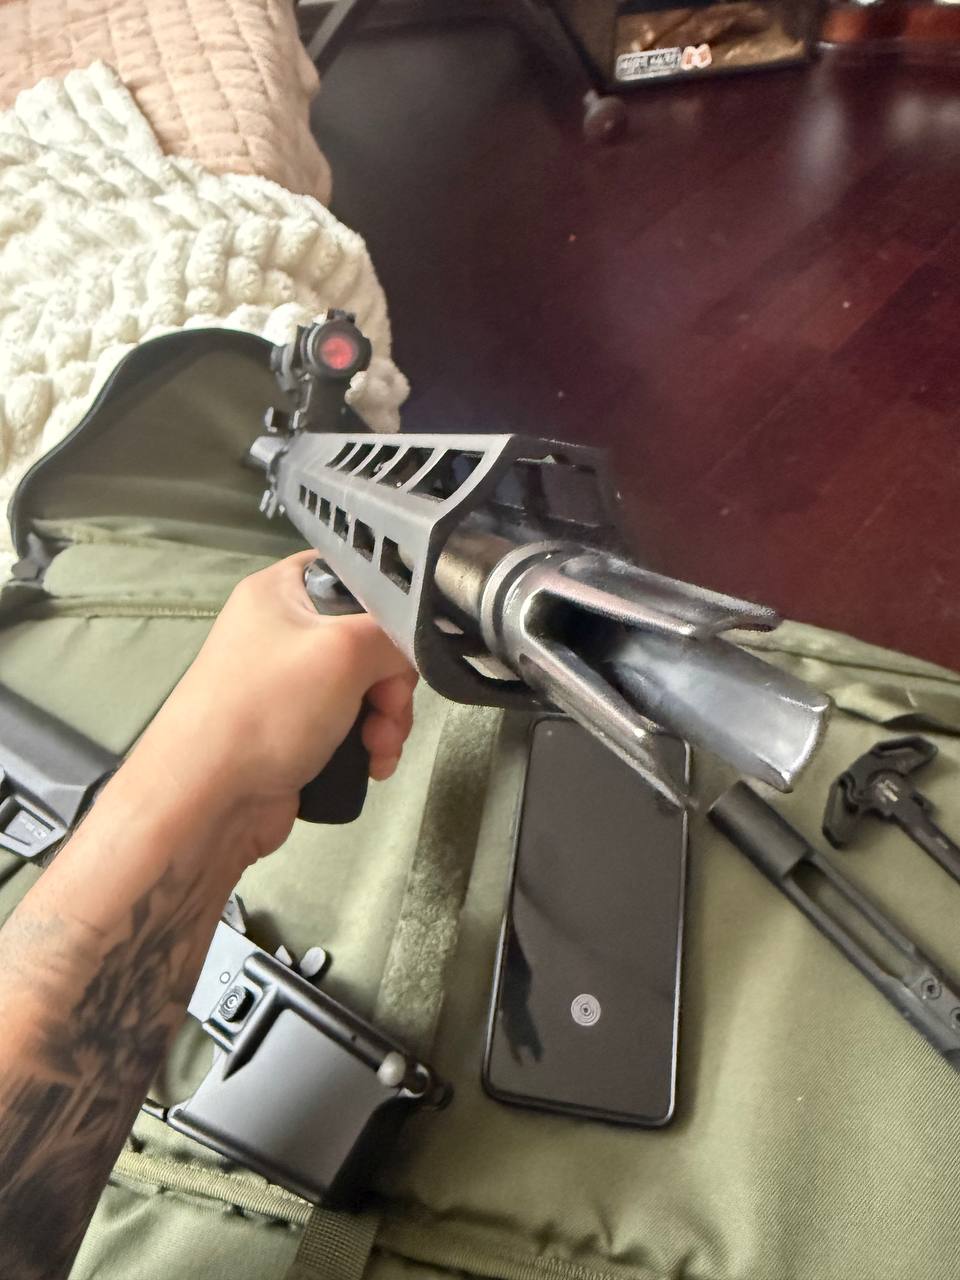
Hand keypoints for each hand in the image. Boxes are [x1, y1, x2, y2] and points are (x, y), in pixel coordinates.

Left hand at [126, 551, 416, 864]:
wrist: (208, 800)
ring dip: (387, 719)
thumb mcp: (345, 650)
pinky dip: (371, 744)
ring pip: (369, 688)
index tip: (403, 638)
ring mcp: (291, 685)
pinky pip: (354, 726)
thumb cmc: (267, 709)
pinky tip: (373, 764)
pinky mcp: (299, 731)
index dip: (389, 604)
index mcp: (282, 590)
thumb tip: (421, 642)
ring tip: (379, 746)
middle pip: (371, 640)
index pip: (355, 573)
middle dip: (392, 681)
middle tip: (388, 707)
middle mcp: (284, 631)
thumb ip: (397, 633)